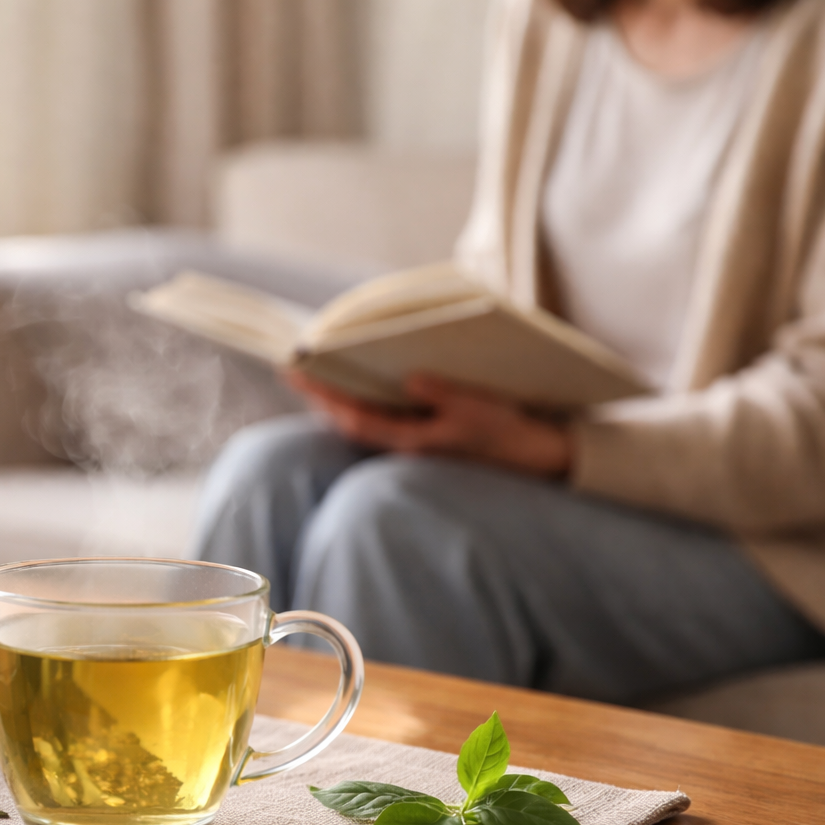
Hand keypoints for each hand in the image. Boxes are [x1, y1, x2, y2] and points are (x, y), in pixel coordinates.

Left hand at [287, 370, 573, 478]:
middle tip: (292, 368)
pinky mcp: (422, 434)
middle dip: (321, 396)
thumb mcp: (477, 408)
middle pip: (350, 420)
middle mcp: (405, 444)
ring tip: (314, 374)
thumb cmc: (504, 431)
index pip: (355, 420)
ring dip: (338, 399)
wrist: (531, 455)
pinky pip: (380, 417)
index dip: (324, 397)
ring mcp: (412, 440)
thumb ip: (443, 394)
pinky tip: (354, 384)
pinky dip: (362, 400)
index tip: (297, 373)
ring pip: (363, 420)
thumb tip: (410, 378)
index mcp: (412, 441)